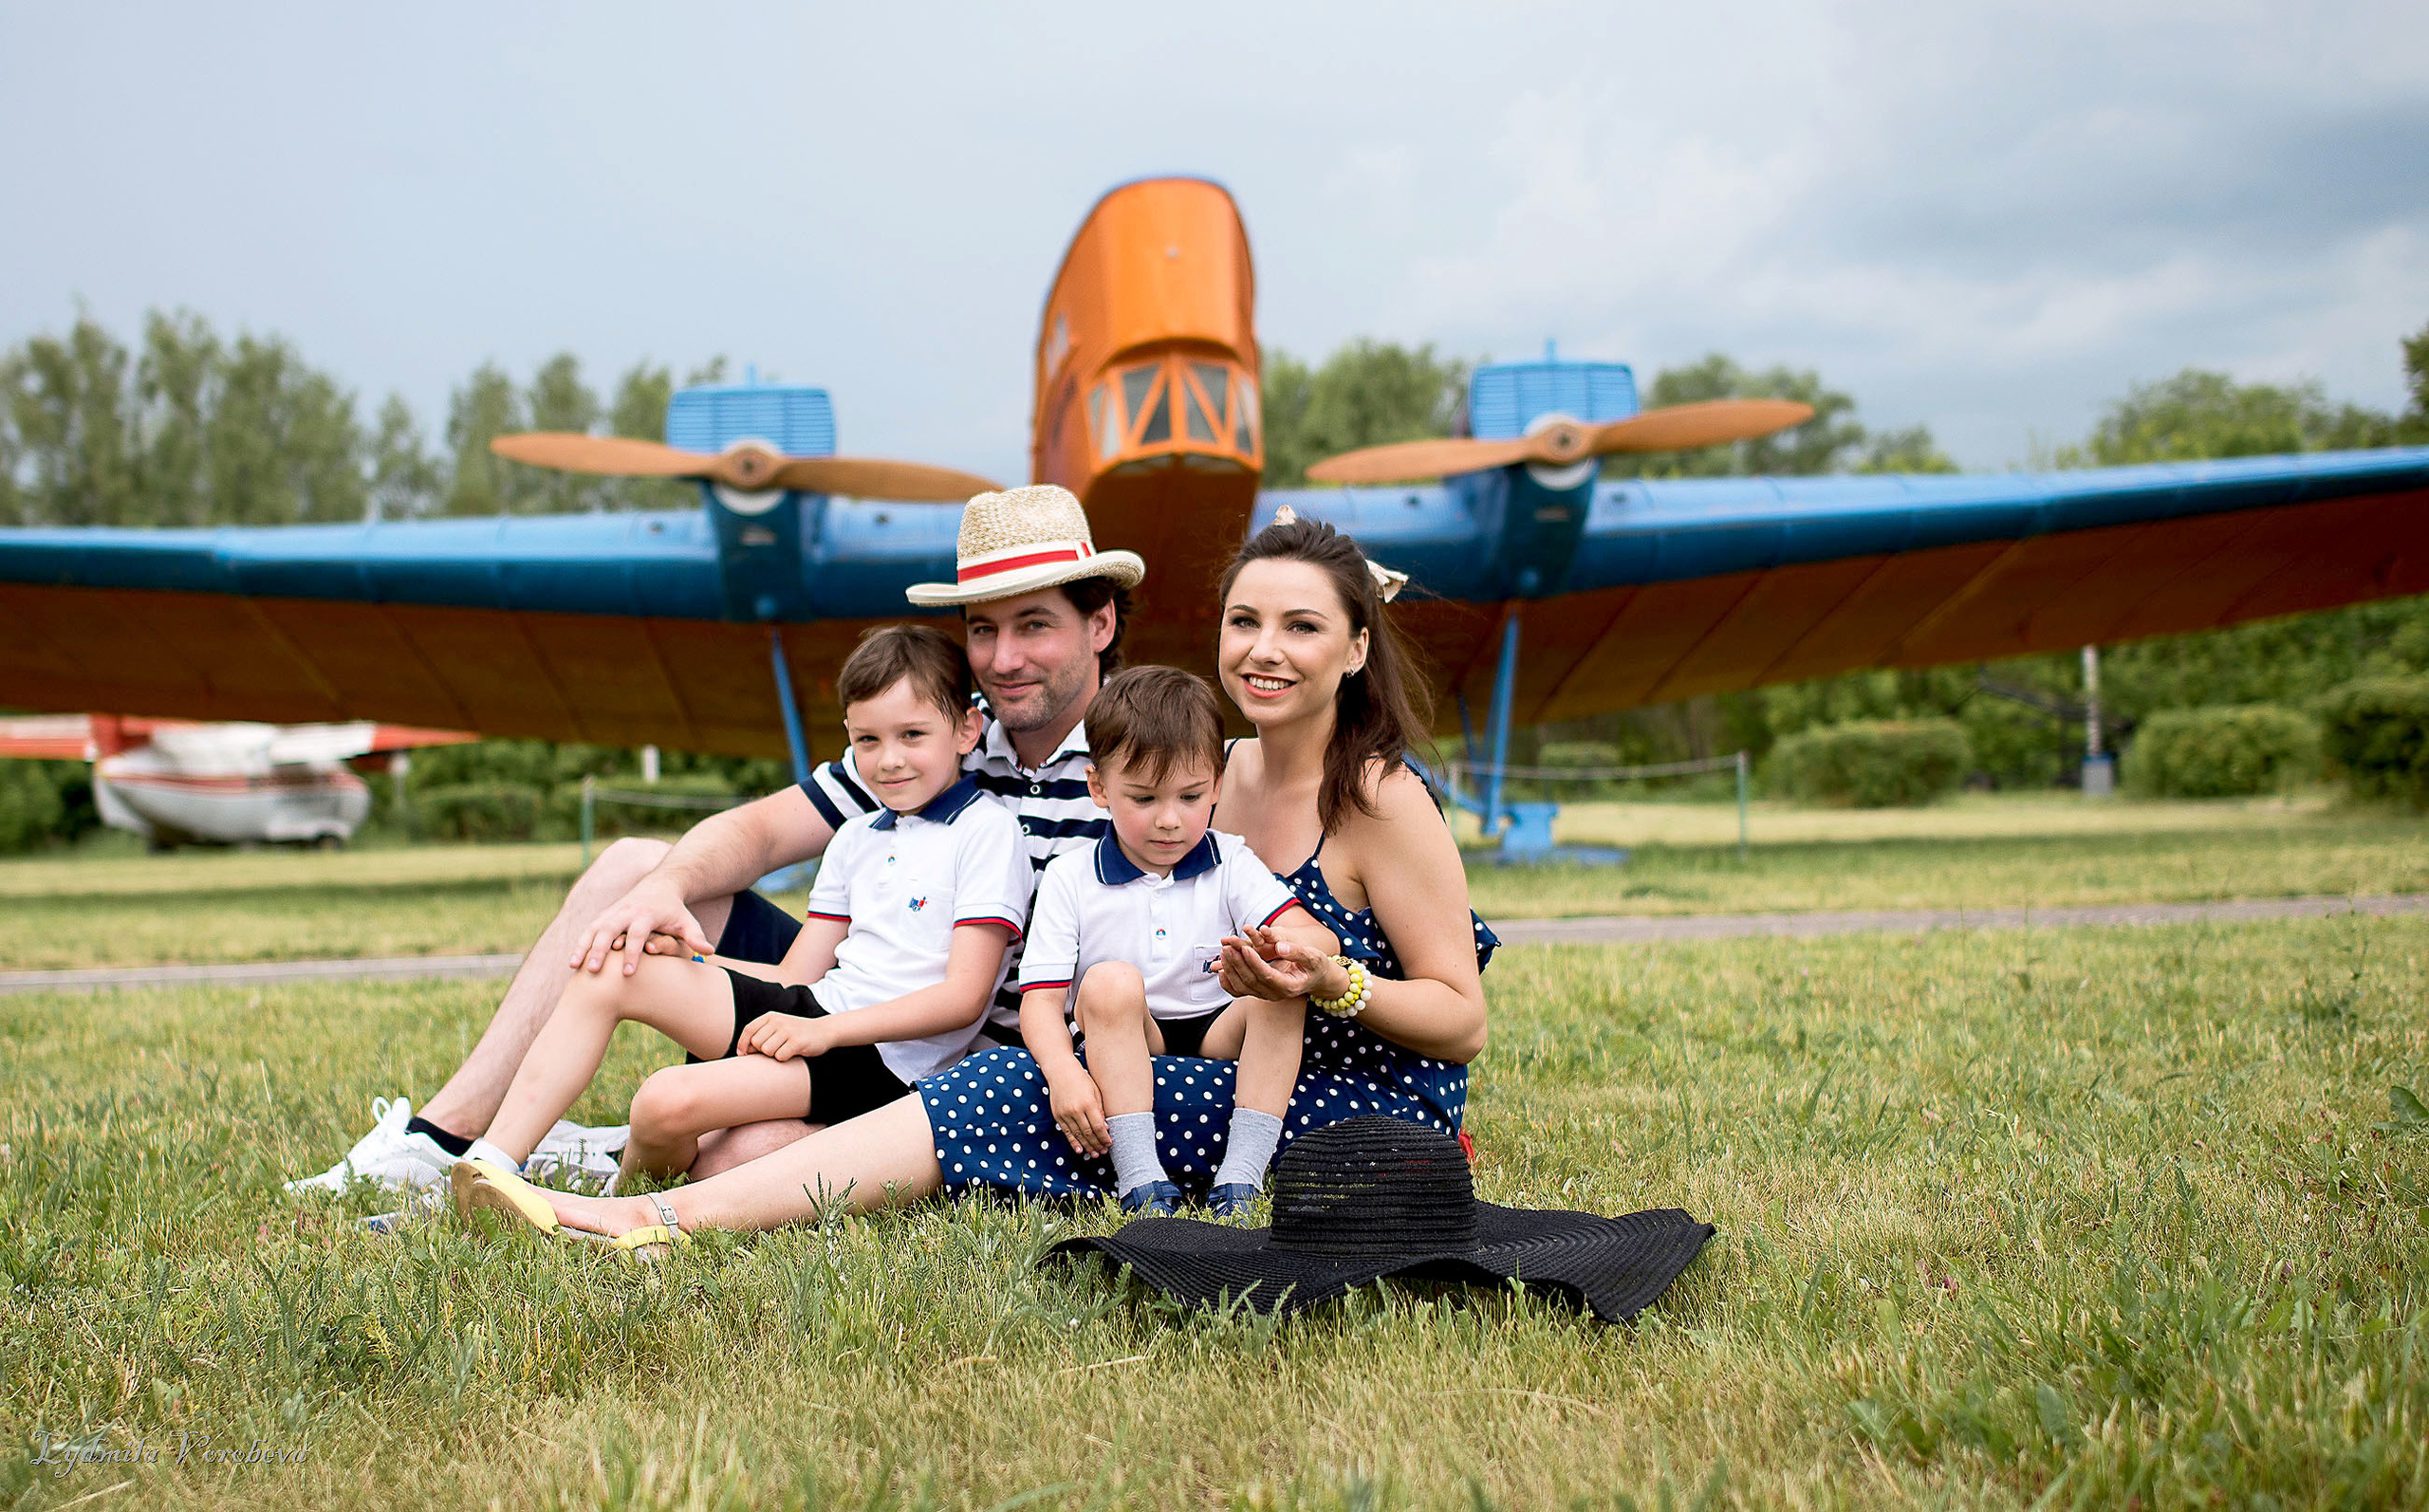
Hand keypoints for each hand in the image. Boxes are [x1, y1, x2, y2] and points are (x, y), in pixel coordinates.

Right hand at [572, 875, 712, 977]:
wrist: (659, 886)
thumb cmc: (674, 911)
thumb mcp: (688, 921)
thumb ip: (696, 936)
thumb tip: (710, 951)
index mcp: (646, 914)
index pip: (638, 934)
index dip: (633, 953)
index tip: (628, 974)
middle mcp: (626, 911)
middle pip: (610, 929)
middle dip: (601, 949)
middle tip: (594, 971)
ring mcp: (613, 912)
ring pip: (594, 928)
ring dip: (584, 946)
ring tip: (574, 967)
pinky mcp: (604, 914)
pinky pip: (589, 929)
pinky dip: (580, 943)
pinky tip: (573, 961)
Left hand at [737, 1012, 833, 1060]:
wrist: (824, 1031)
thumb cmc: (796, 1033)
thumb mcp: (778, 1028)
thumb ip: (761, 1036)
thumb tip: (743, 1051)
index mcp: (770, 1016)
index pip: (748, 1030)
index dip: (742, 1044)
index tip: (742, 1054)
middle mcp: (778, 1021)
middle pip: (756, 1043)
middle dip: (763, 1051)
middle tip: (776, 1049)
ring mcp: (788, 1030)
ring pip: (767, 1051)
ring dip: (774, 1055)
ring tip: (784, 1049)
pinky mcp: (797, 1041)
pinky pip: (780, 1056)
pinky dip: (784, 1058)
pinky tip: (793, 1052)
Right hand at [1045, 1065, 1110, 1156]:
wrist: (1060, 1071)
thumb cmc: (1081, 1079)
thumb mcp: (1095, 1091)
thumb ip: (1100, 1109)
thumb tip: (1105, 1127)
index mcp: (1088, 1103)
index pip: (1098, 1126)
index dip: (1104, 1137)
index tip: (1109, 1144)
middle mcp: (1076, 1110)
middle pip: (1088, 1133)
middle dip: (1097, 1144)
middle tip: (1103, 1152)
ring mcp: (1065, 1113)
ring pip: (1078, 1135)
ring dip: (1087, 1146)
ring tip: (1094, 1154)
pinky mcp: (1058, 1115)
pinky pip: (1067, 1132)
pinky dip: (1073, 1142)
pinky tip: (1080, 1150)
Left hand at [1219, 931, 1341, 1001]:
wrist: (1315, 978)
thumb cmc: (1315, 965)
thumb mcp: (1313, 956)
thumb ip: (1297, 951)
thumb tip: (1279, 946)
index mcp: (1289, 986)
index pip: (1267, 975)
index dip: (1254, 962)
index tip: (1244, 948)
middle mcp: (1275, 995)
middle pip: (1251, 981)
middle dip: (1238, 963)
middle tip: (1228, 947)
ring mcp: (1266, 996)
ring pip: (1243, 987)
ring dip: (1231, 970)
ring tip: (1224, 952)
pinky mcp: (1259, 993)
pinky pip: (1240, 992)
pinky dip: (1228, 983)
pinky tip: (1220, 970)